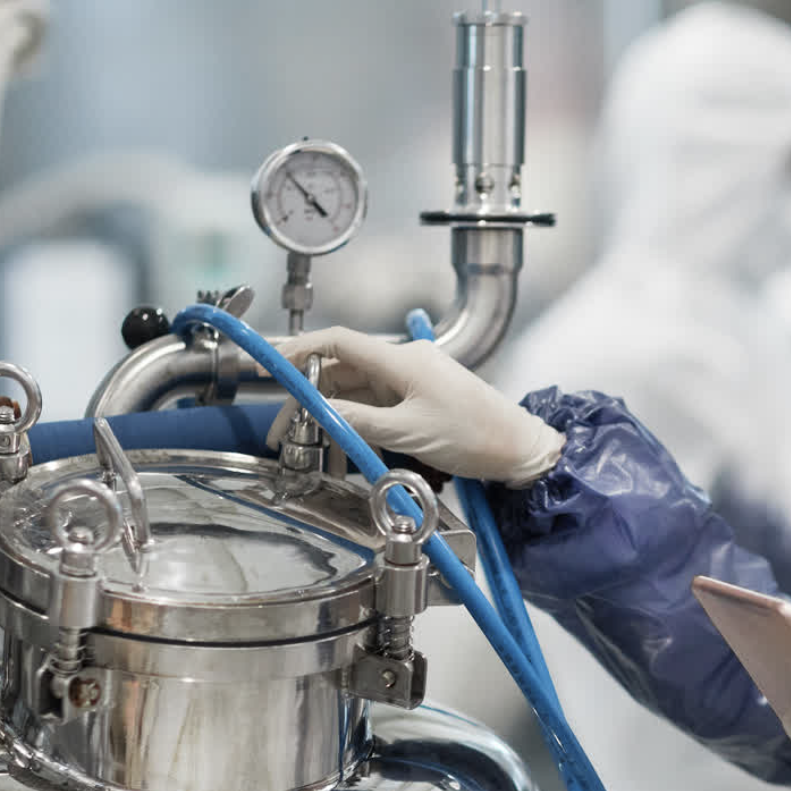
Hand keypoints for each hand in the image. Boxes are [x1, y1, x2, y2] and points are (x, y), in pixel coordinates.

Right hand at [280, 327, 564, 485]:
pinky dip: (355, 421)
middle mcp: (404, 363)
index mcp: (402, 360)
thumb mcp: (409, 433)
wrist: (519, 448)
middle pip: (341, 371)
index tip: (272, 364)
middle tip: (283, 430)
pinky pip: (376, 405)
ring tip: (307, 443)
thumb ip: (359, 421)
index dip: (300, 349)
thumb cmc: (475, 437)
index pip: (339, 342)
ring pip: (356, 391)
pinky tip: (342, 443)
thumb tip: (321, 413)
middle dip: (308, 397)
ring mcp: (412, 380)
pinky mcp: (419, 398)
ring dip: (330, 414)